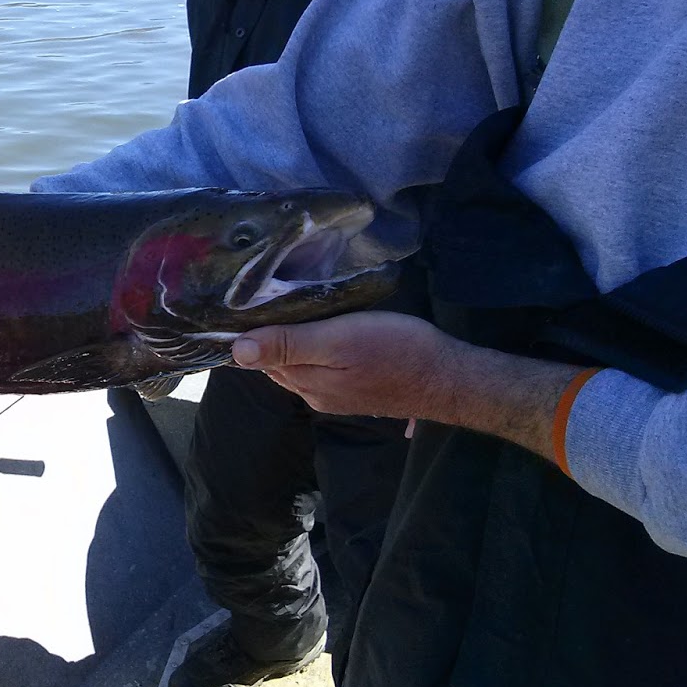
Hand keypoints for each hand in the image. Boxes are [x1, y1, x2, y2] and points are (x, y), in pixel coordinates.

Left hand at [230, 311, 463, 422]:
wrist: (451, 378)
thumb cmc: (394, 351)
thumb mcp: (337, 341)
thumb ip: (287, 346)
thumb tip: (236, 351)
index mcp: (303, 382)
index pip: (258, 356)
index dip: (251, 329)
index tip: (243, 298)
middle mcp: (313, 394)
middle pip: (277, 359)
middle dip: (269, 333)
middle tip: (264, 292)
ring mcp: (336, 394)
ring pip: (300, 360)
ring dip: (293, 338)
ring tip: (291, 302)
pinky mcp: (356, 387)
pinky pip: (323, 364)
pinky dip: (316, 345)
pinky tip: (323, 325)